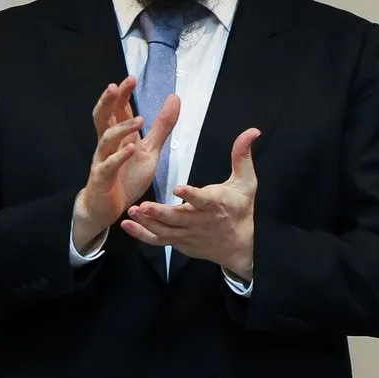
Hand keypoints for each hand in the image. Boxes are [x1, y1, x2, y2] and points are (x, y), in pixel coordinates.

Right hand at [72, 80, 179, 252]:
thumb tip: (174, 98)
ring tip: (139, 120)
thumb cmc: (125, 176)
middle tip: (116, 86)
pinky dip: (119, 156)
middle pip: (104, 117)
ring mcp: (102, 160)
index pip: (118, 110)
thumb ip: (161, 126)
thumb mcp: (149, 150)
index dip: (122, 94)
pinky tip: (130, 149)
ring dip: (122, 128)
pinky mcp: (102, 178)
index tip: (131, 78)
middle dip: (109, 101)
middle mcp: (107, 144)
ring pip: (106, 139)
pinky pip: (109, 165)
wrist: (106, 207)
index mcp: (119, 136)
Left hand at [123, 128, 258, 279]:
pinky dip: (142, 235)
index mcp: (215, 204)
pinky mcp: (180, 243)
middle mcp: (200, 221)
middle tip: (143, 206)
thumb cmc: (241, 209)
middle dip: (159, 213)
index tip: (178, 188)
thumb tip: (252, 131)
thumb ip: (242, 156)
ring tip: (131, 212)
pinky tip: (127, 226)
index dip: (191, 194)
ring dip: (146, 223)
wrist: (239, 246)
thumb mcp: (247, 183)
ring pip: (165, 231)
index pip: (203, 199)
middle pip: (178, 219)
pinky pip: (159, 241)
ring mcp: (188, 234)